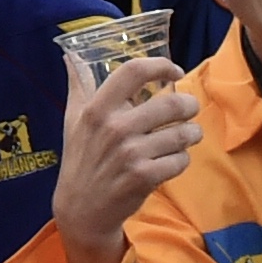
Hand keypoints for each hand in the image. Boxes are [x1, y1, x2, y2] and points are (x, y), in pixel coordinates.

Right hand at [50, 55, 197, 262]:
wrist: (82, 209)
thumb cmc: (80, 158)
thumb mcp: (73, 119)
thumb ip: (78, 84)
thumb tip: (71, 53)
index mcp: (97, 109)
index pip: (134, 71)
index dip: (161, 65)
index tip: (174, 70)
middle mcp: (114, 128)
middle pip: (171, 103)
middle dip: (188, 105)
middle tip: (188, 109)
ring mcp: (131, 154)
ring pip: (183, 134)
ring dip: (191, 133)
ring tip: (187, 135)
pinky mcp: (144, 177)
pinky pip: (181, 160)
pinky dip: (181, 159)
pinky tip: (172, 160)